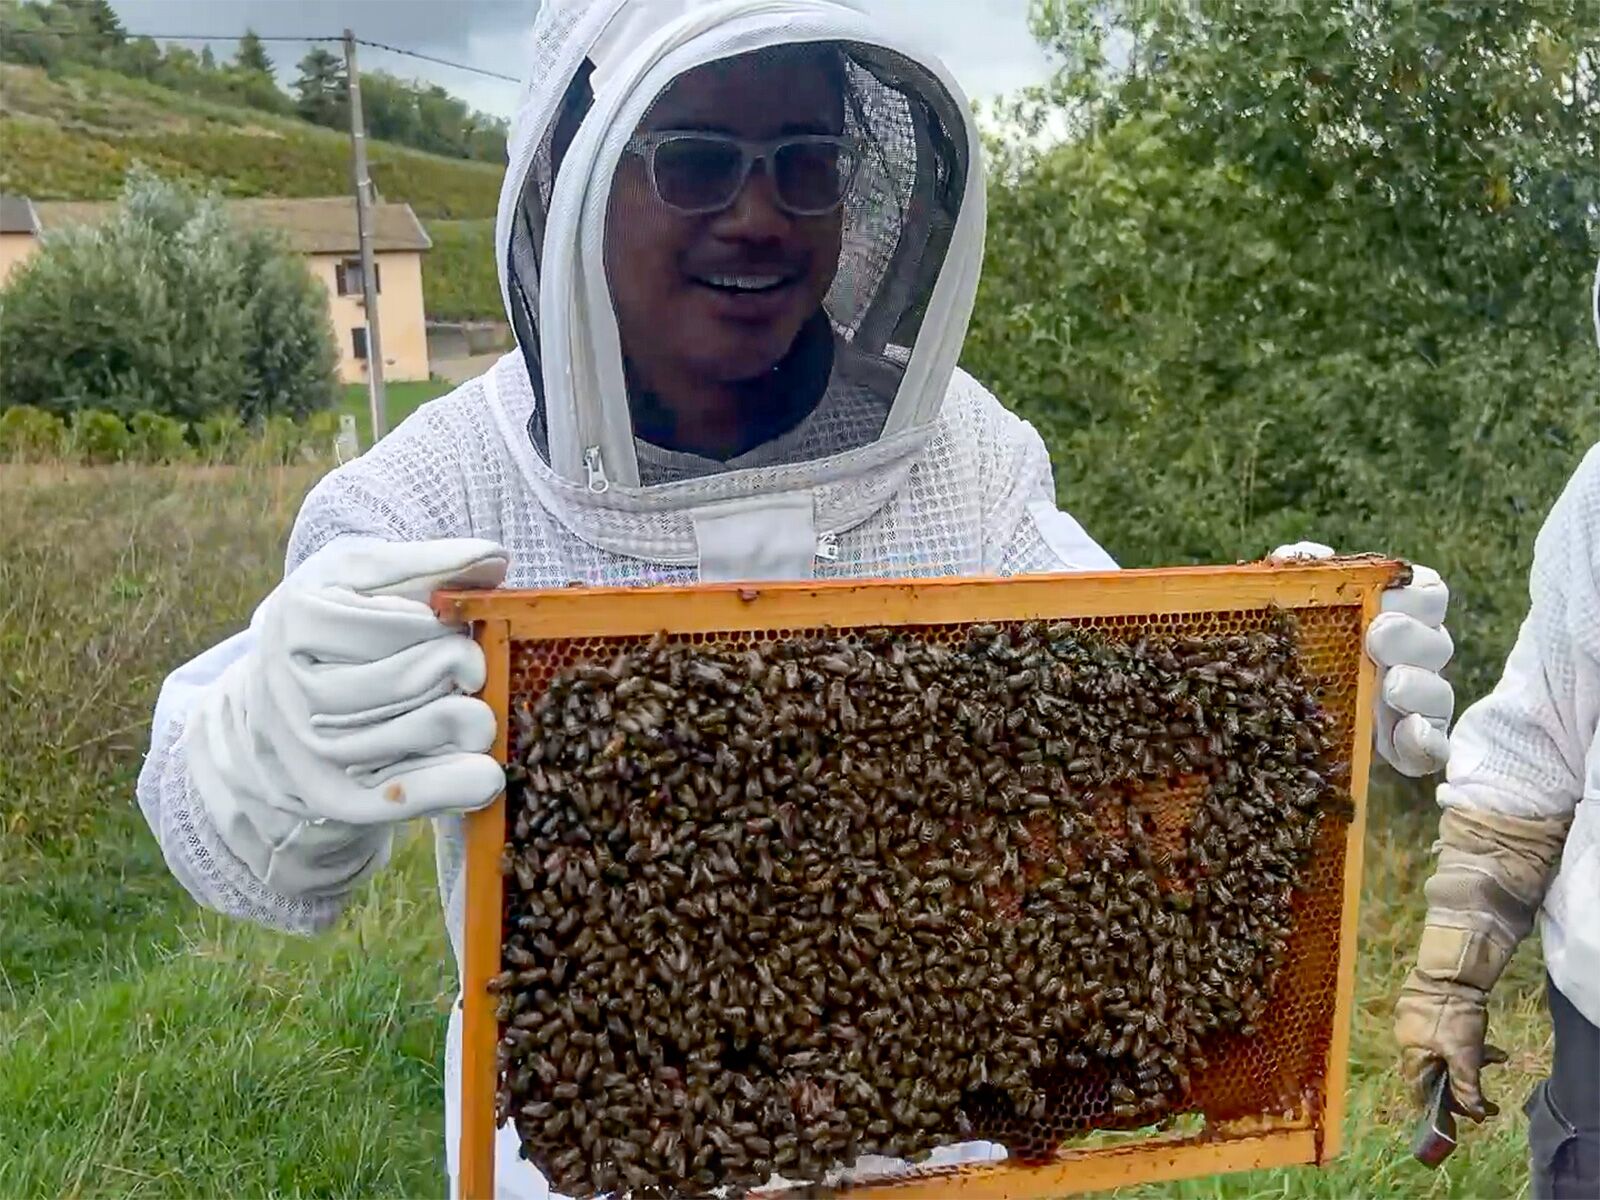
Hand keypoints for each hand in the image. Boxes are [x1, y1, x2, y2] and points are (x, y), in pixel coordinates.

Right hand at [187, 536, 509, 893]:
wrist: (274, 699)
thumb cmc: (332, 621)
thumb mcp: (361, 575)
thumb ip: (426, 561)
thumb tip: (495, 558)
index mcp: (302, 618)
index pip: (402, 623)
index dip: (443, 624)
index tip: (453, 624)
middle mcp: (298, 689)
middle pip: (410, 680)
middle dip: (460, 667)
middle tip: (470, 665)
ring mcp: (314, 747)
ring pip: (415, 733)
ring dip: (468, 719)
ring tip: (480, 706)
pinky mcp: (336, 794)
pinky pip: (400, 795)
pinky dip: (450, 786)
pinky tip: (486, 776)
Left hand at [1269, 542, 1452, 775]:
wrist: (1279, 716)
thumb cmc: (1296, 648)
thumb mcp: (1295, 611)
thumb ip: (1298, 580)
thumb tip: (1285, 559)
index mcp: (1398, 616)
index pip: (1427, 594)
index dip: (1412, 594)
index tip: (1382, 596)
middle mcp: (1416, 657)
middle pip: (1436, 642)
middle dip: (1410, 636)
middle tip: (1378, 637)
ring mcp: (1415, 704)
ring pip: (1437, 693)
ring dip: (1417, 687)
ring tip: (1390, 685)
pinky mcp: (1408, 745)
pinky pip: (1432, 746)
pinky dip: (1423, 741)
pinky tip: (1409, 734)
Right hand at [1394, 970, 1508, 1121]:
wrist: (1449, 972)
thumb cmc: (1453, 1017)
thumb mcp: (1465, 1055)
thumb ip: (1467, 1087)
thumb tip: (1475, 1114)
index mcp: (1412, 1057)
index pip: (1423, 1094)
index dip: (1446, 1110)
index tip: (1471, 1117)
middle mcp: (1410, 1044)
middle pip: (1436, 1075)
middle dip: (1464, 1086)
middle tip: (1488, 1096)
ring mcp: (1418, 1026)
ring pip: (1445, 1056)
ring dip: (1471, 1063)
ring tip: (1497, 1059)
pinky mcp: (1429, 1012)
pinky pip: (1448, 1039)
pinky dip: (1468, 1045)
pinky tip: (1491, 1045)